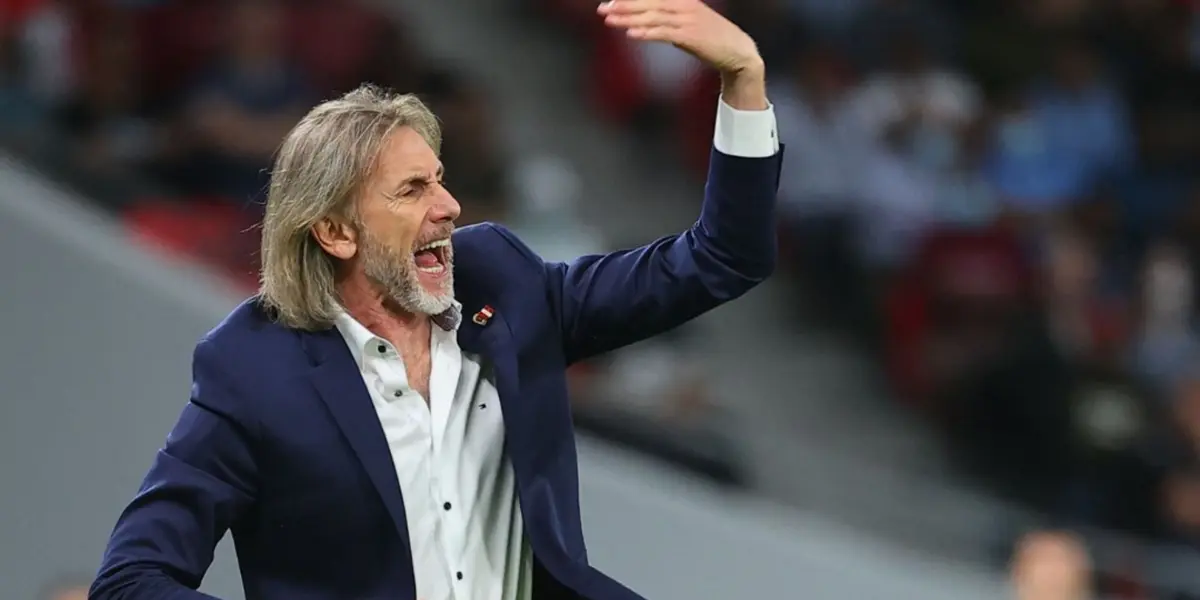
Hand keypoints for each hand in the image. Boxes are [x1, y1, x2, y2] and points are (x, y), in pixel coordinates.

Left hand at [596, 0, 762, 76]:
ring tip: (609, 21)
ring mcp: (688, 20)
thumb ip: (669, 22)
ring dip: (629, 18)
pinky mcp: (691, 36)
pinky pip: (664, 33)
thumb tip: (647, 25)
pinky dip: (647, 32)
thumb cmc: (713, 41)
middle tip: (602, 9)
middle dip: (623, 6)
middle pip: (648, 3)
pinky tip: (631, 34)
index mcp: (684, 1)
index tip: (610, 2)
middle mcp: (685, 6)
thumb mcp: (689, 25)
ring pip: (652, 17)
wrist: (739, 53)